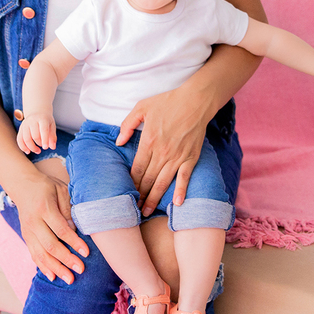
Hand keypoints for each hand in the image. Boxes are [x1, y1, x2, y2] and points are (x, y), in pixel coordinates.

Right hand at [11, 166, 88, 284]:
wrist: (22, 185)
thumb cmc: (46, 187)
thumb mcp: (61, 190)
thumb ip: (68, 209)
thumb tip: (74, 230)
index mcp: (44, 208)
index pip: (61, 230)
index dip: (74, 242)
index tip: (86, 253)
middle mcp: (33, 222)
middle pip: (50, 245)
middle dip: (66, 260)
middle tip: (80, 270)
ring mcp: (27, 231)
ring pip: (41, 254)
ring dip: (56, 268)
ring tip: (69, 279)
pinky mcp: (26, 237)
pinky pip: (34, 254)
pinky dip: (43, 266)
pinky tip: (53, 276)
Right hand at [16, 112, 56, 154]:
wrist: (37, 112)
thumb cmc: (46, 121)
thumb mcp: (52, 126)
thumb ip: (53, 137)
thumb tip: (52, 147)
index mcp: (42, 119)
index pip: (43, 130)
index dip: (45, 140)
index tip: (46, 148)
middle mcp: (32, 121)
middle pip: (34, 135)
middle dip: (39, 144)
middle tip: (43, 148)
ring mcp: (25, 124)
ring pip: (26, 139)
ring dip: (32, 148)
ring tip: (38, 151)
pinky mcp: (20, 129)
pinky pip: (19, 139)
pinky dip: (23, 147)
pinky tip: (28, 151)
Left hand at [116, 87, 213, 216]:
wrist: (195, 101)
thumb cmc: (168, 102)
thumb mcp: (142, 107)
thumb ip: (127, 124)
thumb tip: (118, 142)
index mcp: (149, 141)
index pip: (137, 169)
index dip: (131, 183)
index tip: (126, 194)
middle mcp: (162, 152)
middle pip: (148, 180)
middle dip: (139, 196)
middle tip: (133, 210)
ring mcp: (178, 157)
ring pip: (163, 183)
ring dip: (154, 199)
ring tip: (147, 212)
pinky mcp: (191, 158)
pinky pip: (185, 178)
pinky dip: (181, 191)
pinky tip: (177, 204)